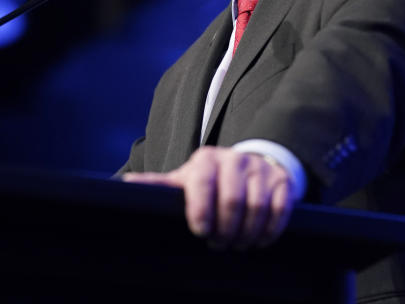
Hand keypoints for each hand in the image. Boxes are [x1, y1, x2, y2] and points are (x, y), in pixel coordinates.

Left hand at [123, 146, 294, 248]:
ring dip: (247, 233)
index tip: (201, 231)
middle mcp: (234, 160)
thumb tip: (123, 186)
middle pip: (233, 200)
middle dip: (226, 229)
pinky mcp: (282, 181)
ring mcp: (260, 169)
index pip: (203, 183)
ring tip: (238, 245)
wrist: (252, 165)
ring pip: (257, 207)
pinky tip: (259, 240)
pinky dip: (269, 230)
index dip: (202, 210)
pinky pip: (280, 209)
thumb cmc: (210, 180)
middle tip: (220, 244)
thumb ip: (159, 184)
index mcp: (206, 160)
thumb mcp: (185, 179)